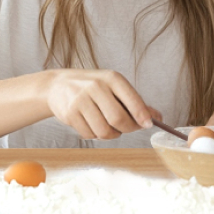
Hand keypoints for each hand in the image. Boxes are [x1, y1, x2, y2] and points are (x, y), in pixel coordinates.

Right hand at [40, 69, 160, 139]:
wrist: (57, 86)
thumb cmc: (92, 87)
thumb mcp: (113, 86)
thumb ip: (134, 101)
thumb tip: (157, 117)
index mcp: (111, 78)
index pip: (132, 99)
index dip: (143, 115)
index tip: (149, 124)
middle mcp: (96, 87)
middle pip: (119, 119)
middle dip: (127, 129)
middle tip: (127, 128)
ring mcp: (81, 100)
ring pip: (104, 131)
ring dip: (111, 135)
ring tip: (109, 126)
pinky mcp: (70, 114)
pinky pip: (90, 135)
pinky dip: (95, 135)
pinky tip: (93, 124)